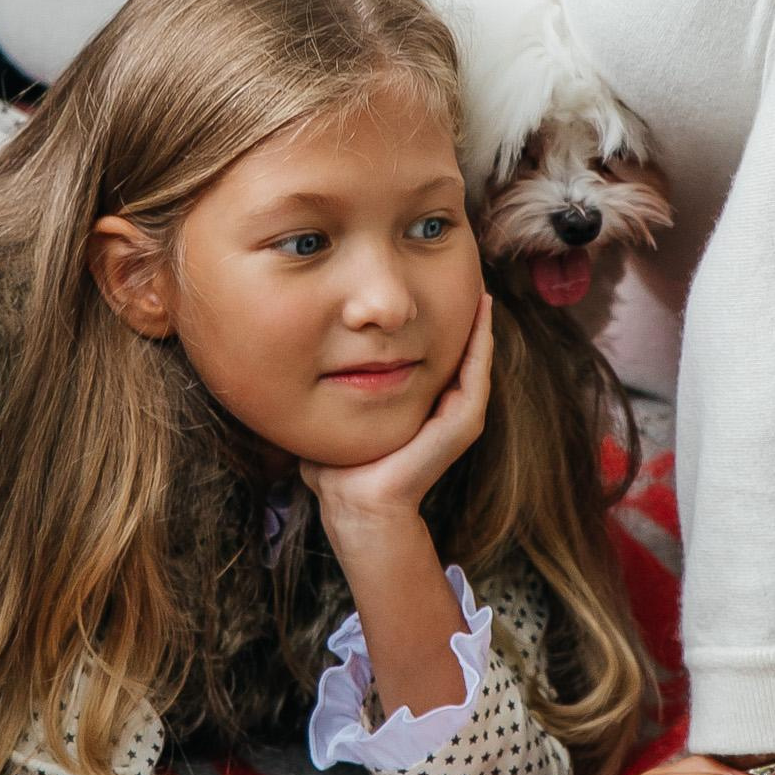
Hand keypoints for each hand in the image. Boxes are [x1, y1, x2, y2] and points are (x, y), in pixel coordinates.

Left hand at [301, 292, 492, 564]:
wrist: (355, 506)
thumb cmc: (338, 466)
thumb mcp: (335, 408)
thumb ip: (326, 384)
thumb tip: (293, 356)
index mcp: (418, 403)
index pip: (430, 350)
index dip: (431, 319)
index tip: (424, 284)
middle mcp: (443, 407)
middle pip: (456, 347)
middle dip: (458, 310)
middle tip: (462, 268)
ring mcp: (457, 415)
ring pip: (474, 354)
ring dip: (478, 319)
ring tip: (477, 280)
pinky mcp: (462, 423)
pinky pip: (476, 372)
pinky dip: (481, 341)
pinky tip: (480, 310)